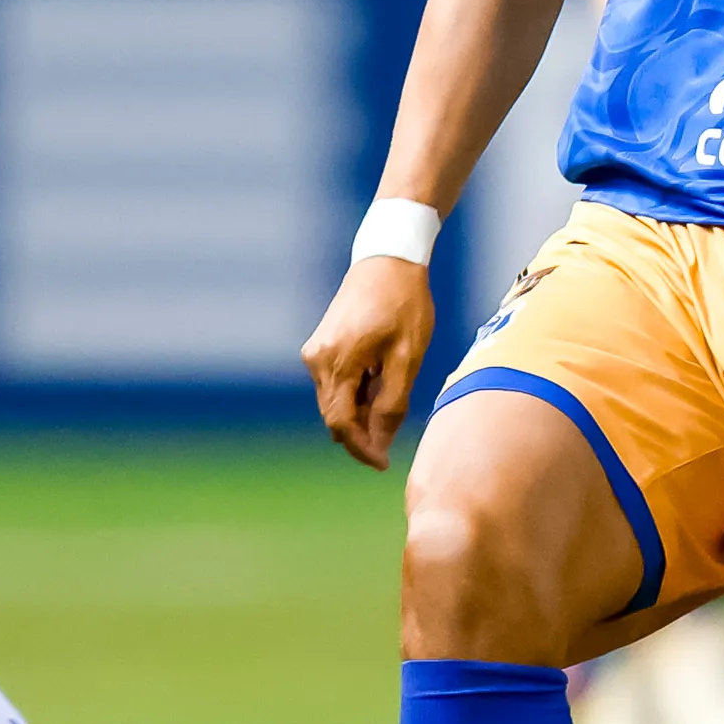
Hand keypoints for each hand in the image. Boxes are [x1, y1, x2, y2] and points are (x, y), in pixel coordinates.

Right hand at [302, 256, 438, 469]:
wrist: (388, 259)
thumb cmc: (404, 304)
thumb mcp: (407, 357)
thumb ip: (392, 402)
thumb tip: (380, 441)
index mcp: (338, 363)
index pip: (340, 424)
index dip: (361, 449)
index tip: (384, 463)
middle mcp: (317, 359)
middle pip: (334, 415)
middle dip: (361, 434)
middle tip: (392, 442)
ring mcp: (315, 351)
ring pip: (334, 400)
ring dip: (359, 413)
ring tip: (391, 405)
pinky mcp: (320, 344)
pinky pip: (335, 382)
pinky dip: (355, 394)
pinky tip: (379, 386)